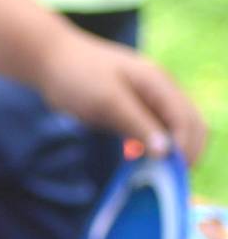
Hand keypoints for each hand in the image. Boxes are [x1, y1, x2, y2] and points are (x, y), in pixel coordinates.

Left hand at [37, 29, 206, 164]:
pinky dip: (151, 146)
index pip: (187, 121)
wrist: (50, 60)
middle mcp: (159, 90)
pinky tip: (137, 160)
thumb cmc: (77, 76)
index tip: (171, 174)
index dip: (185, 148)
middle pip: (189, 125)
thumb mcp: (107, 101)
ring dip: (169, 150)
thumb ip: (137, 123)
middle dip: (185, 151)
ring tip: (154, 173)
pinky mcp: (131, 108)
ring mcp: (146, 98)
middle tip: (167, 178)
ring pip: (172, 129)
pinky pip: (152, 129)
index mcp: (158, 83)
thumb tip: (166, 151)